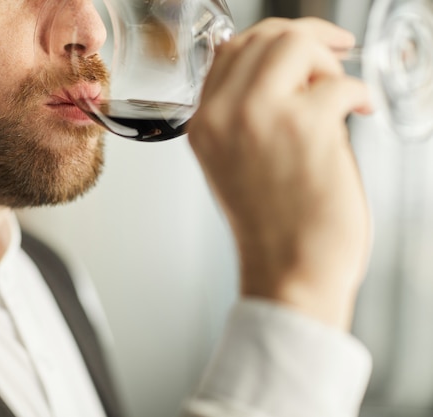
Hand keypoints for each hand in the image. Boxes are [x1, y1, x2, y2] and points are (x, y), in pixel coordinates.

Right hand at [188, 18, 372, 330]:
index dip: (270, 38)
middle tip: (334, 50)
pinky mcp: (304, 128)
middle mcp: (224, 116)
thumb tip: (283, 75)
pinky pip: (339, 82)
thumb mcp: (234, 165)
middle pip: (261, 38)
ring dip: (327, 61)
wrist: (289, 271)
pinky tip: (362, 110)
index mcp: (204, 126)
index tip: (300, 42)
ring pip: (294, 45)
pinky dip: (359, 92)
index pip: (228, 52)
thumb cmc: (272, 227)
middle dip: (306, 35)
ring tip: (339, 91)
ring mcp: (259, 118)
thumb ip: (243, 118)